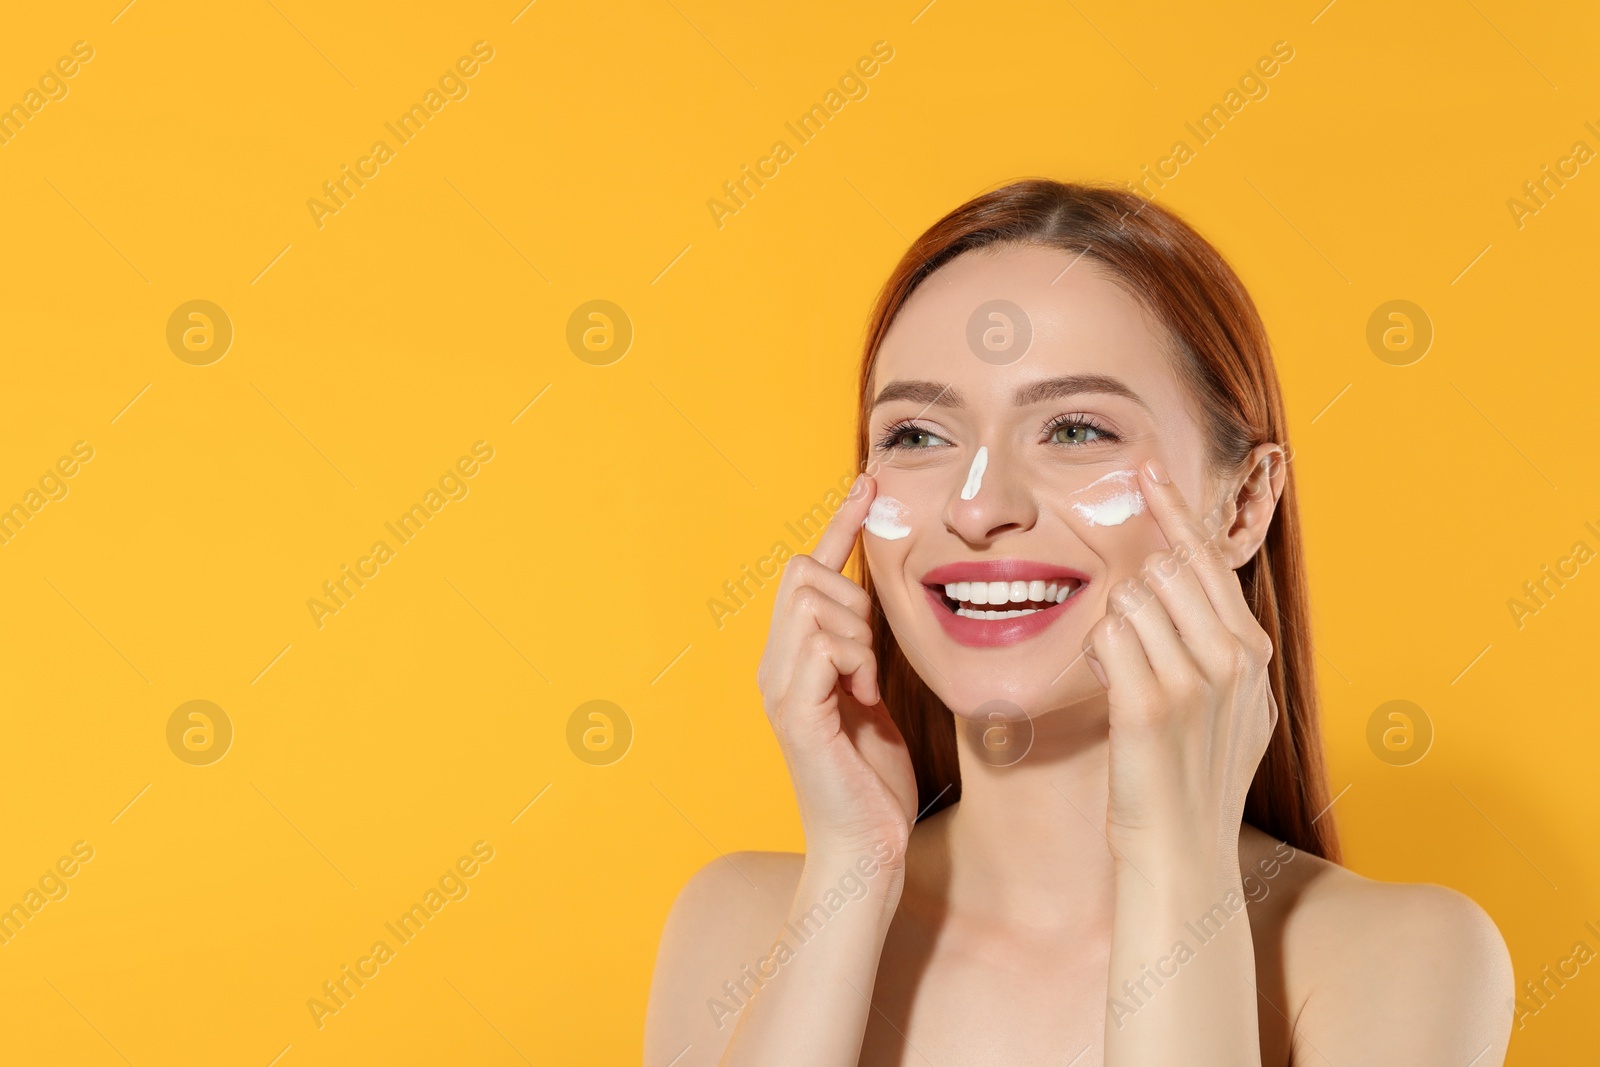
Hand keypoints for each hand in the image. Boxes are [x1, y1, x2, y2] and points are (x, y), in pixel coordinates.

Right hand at [756, 474, 917, 866]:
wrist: (864, 850)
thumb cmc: (872, 781)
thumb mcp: (871, 696)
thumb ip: (861, 650)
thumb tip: (871, 606)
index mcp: (791, 659)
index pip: (806, 570)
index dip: (839, 523)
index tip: (870, 484)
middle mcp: (773, 664)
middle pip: (803, 573)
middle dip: (852, 600)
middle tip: (871, 661)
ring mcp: (778, 685)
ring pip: (815, 602)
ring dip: (857, 636)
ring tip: (866, 688)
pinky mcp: (793, 709)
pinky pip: (821, 642)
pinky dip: (854, 660)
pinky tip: (863, 698)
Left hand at [1082, 459, 1278, 875]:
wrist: (1182, 854)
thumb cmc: (1192, 778)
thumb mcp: (1230, 708)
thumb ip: (1218, 644)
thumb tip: (1185, 578)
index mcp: (1253, 653)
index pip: (1209, 561)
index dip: (1174, 513)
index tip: (1148, 469)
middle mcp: (1235, 659)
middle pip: (1165, 572)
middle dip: (1132, 590)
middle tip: (1132, 642)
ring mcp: (1196, 682)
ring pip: (1129, 602)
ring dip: (1113, 630)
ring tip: (1129, 681)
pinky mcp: (1152, 706)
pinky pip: (1107, 638)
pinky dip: (1099, 654)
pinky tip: (1113, 686)